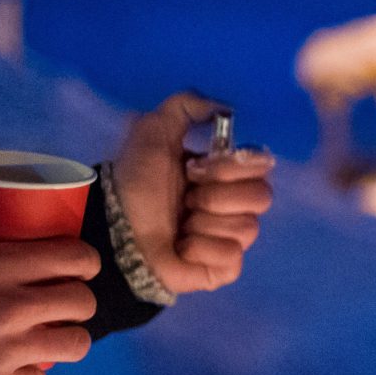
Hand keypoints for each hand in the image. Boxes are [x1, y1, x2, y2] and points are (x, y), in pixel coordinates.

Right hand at [0, 234, 98, 374]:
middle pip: (82, 301)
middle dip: (76, 302)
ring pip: (77, 344)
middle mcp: (9, 305)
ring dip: (65, 341)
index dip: (84, 261)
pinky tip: (8, 373)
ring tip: (49, 340)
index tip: (81, 266)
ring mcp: (10, 350)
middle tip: (63, 305)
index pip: (71, 256)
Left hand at [113, 92, 274, 294]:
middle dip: (216, 196)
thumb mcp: (154, 130)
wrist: (113, 227)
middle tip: (185, 199)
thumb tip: (226, 109)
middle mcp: (235, 205)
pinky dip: (201, 250)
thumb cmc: (136, 182)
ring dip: (203, 224)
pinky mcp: (225, 268)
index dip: (230, 168)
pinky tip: (181, 248)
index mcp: (226, 175)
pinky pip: (231, 256)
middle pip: (262, 197)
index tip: (195, 169)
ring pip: (247, 228)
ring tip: (179, 226)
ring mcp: (232, 238)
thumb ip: (187, 105)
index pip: (261, 166)